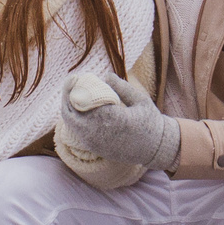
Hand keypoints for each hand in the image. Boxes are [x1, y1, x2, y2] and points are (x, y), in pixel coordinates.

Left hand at [59, 75, 178, 171]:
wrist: (156, 149)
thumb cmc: (151, 121)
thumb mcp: (140, 100)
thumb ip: (122, 87)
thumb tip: (106, 75)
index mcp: (113, 118)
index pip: (84, 101)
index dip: (75, 88)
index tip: (75, 76)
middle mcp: (100, 132)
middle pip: (70, 113)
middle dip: (67, 96)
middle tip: (71, 82)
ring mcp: (96, 143)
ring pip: (71, 124)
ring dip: (69, 107)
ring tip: (74, 92)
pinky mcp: (95, 149)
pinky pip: (77, 132)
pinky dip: (75, 118)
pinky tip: (80, 107)